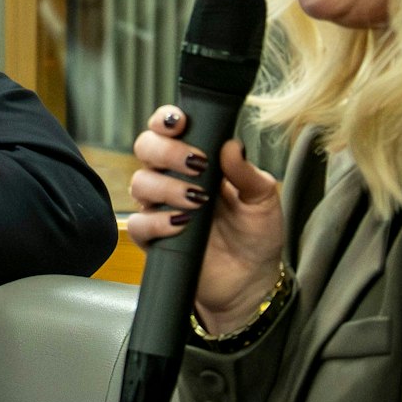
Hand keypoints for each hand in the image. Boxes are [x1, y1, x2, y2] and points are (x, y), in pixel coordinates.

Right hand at [128, 105, 286, 331]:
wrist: (251, 282)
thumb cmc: (257, 235)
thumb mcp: (263, 199)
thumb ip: (247, 172)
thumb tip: (231, 145)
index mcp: (198, 161)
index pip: (168, 129)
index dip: (165, 120)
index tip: (180, 123)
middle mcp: (173, 179)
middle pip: (145, 148)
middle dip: (166, 151)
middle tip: (196, 164)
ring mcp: (161, 208)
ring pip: (139, 182)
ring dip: (167, 187)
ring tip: (197, 201)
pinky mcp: (154, 238)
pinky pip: (139, 223)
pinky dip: (158, 222)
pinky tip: (182, 226)